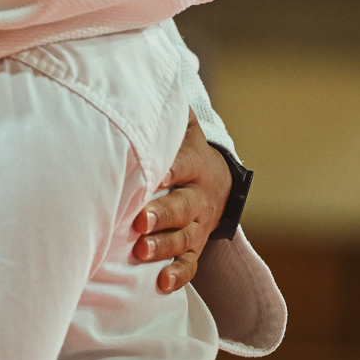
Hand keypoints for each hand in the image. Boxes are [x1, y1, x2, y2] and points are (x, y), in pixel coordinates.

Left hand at [131, 112, 230, 292]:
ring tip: (141, 250)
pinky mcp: (195, 246)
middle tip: (139, 221)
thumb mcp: (184, 128)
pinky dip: (178, 274)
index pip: (182, 165)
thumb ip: (170, 111)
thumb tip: (150, 76)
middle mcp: (198, 196)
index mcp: (194, 164)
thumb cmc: (185, 151)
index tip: (153, 175)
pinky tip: (161, 284)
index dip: (169, 170)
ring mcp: (197, 224)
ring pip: (184, 237)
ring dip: (164, 245)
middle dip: (161, 214)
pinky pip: (190, 264)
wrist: (219, 181)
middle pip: (182, 206)